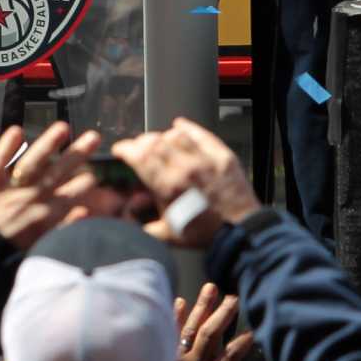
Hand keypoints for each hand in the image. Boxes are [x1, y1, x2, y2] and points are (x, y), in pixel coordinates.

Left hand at [0, 122, 103, 250]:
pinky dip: (6, 148)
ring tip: (63, 127)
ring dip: (47, 145)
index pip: (72, 194)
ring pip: (32, 164)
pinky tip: (17, 130)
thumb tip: (85, 212)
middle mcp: (31, 200)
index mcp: (47, 216)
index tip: (96, 173)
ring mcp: (10, 191)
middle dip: (76, 155)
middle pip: (57, 173)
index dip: (86, 183)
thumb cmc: (10, 255)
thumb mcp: (43, 246)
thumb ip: (64, 228)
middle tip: (94, 137)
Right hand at [112, 117, 261, 247]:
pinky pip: (201, 133)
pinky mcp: (221, 155)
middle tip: (137, 147)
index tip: (121, 150)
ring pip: (176, 135)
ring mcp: (205, 159)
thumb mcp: (167, 234)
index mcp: (169, 187)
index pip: (140, 156)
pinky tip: (179, 126)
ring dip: (162, 136)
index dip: (126, 149)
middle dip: (141, 142)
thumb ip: (142, 225)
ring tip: (158, 141)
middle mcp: (186, 168)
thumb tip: (126, 215)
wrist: (240, 231)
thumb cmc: (205, 235)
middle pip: (155, 142)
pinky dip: (187, 127)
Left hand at [176, 283, 253, 360]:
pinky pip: (170, 335)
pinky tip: (179, 301)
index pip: (233, 354)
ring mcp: (177, 360)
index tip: (254, 329)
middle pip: (211, 334)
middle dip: (223, 314)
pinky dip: (174, 318)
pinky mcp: (164, 359)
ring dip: (202, 307)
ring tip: (211, 288)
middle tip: (234, 297)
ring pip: (192, 329)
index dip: (245, 341)